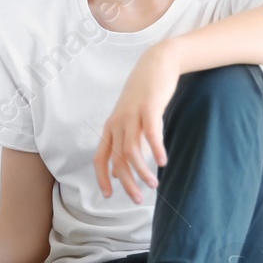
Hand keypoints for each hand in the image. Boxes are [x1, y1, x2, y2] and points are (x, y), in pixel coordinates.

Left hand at [94, 43, 179, 204]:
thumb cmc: (144, 94)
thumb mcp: (129, 119)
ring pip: (132, 149)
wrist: (157, 63)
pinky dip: (155, 148)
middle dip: (126, 182)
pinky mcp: (149, 106)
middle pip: (117, 159)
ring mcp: (132, 114)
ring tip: (153, 185)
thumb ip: (124, 143)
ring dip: (141, 170)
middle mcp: (118, 122)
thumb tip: (117, 171)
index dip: (102, 178)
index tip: (109, 196)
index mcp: (111, 127)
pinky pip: (150, 132)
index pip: (100, 158)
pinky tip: (163, 162)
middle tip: (137, 200)